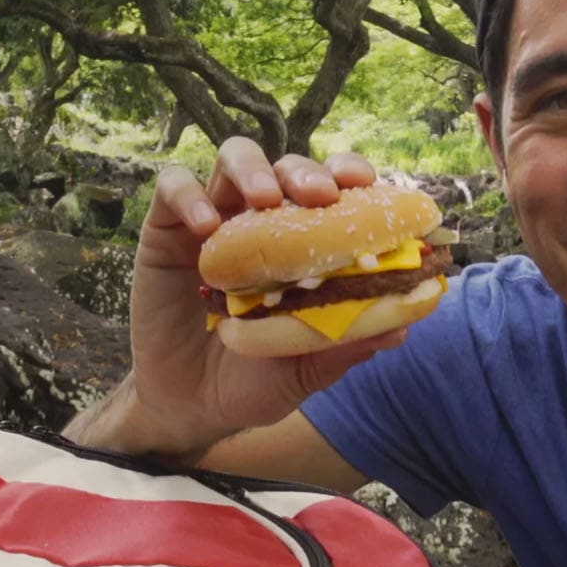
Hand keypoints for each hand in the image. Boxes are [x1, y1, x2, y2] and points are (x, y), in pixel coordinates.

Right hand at [104, 137, 404, 457]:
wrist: (187, 407)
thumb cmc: (252, 382)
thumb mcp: (304, 369)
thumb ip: (344, 345)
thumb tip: (401, 326)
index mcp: (303, 243)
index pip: (332, 189)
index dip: (350, 175)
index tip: (366, 185)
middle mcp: (261, 221)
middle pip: (287, 166)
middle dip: (307, 171)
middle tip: (320, 195)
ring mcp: (213, 220)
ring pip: (234, 159)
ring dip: (254, 169)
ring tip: (265, 200)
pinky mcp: (164, 230)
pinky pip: (173, 187)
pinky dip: (189, 195)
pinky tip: (205, 227)